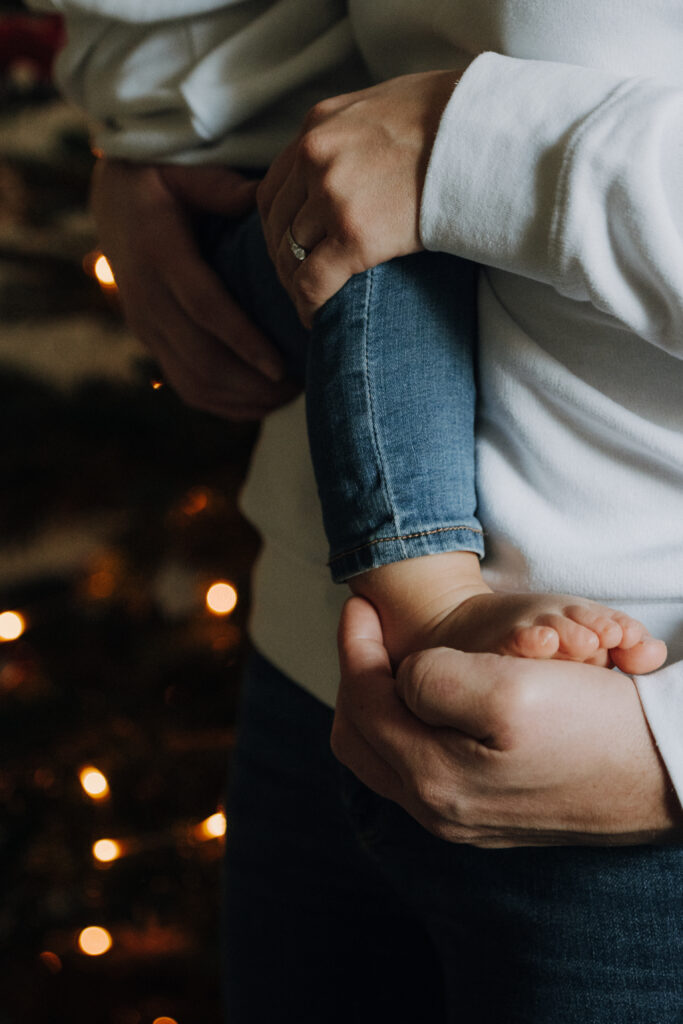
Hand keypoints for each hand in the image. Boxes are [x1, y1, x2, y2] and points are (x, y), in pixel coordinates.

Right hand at [90, 159, 297, 420]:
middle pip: (201, 360)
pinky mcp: (150, 344)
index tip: (282, 367)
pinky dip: (224, 405)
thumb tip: (262, 199)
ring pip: (193, 383)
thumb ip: (222, 188)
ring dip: (243, 400)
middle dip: (253, 384)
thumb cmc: (162, 182)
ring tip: (289, 396)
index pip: (206, 310)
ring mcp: (145, 328)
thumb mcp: (187, 173)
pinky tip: (260, 403)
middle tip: (302, 385)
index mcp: (160, 256)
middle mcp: (147, 300)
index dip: (244, 343)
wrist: (112, 202)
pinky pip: (185, 388)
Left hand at [257, 70, 459, 325]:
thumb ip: (356, 134)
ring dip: (296, 285)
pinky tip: (316, 319)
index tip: (291, 249)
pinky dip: (308, 305)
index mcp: (320, 124)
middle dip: (283, 259)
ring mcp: (333, 194)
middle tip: (298, 284)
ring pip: (291, 255)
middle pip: (277, 223)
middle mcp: (316, 155)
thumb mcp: (387, 106)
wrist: (488, 132)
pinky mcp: (356, 234)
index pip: (275, 186)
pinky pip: (312, 282)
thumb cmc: (455, 119)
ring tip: (311, 303)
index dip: (278, 226)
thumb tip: (357, 159)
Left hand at [332, 597, 682, 846]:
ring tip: (393, 655)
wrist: (666, 774)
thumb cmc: (593, 725)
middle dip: (356, 676)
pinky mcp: (490, 815)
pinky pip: (419, 767)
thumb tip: (402, 678)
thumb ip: (431, 679)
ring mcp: (463, 819)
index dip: (354, 646)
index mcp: (431, 777)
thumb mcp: (509, 687)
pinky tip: (432, 693)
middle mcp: (438, 810)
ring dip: (380, 700)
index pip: (362, 703)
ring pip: (386, 755)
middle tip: (367, 629)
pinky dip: (410, 725)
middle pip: (359, 738)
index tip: (360, 605)